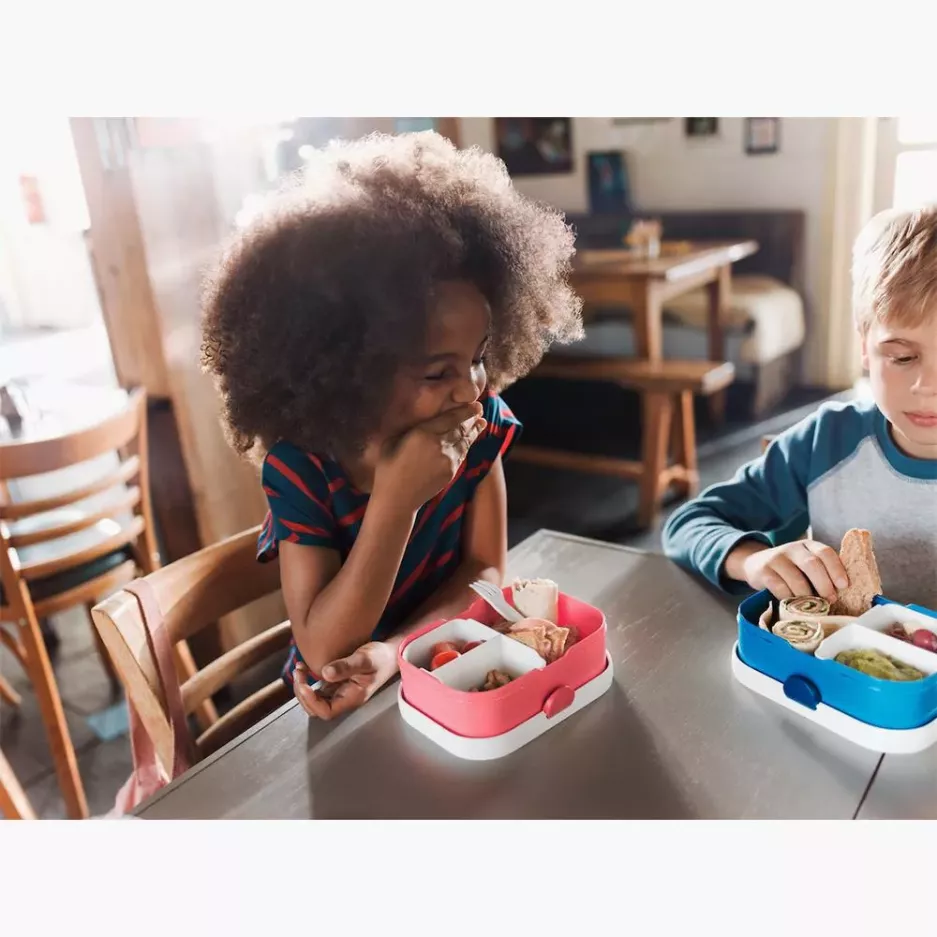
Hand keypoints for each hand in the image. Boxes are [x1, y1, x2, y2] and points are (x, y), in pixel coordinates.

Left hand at [292, 640, 398, 719]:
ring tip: (299, 669)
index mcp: (352, 698)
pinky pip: (318, 689)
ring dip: (303, 688)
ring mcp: (340, 692)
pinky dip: (308, 681)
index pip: (327, 711)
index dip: (312, 701)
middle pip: (316, 709)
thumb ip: (346, 666)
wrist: (390, 653)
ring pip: (314, 700)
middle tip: (298, 673)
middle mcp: (344, 698)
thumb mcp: (365, 659)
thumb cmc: (380, 657)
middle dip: (303, 694)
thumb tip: (325, 673)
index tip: (305, 684)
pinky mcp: (338, 684)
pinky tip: (305, 668)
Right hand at [373, 402, 485, 511]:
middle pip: (461, 427)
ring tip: (481, 422)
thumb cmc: (388, 468)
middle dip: (472, 418)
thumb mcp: (392, 441)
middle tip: (479, 409)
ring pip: (465, 441)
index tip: (474, 404)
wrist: (397, 498)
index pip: (450, 418)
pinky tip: (469, 440)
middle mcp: (439, 444)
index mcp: (423, 433)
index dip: (464, 410)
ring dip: (474, 430)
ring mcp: (448, 459)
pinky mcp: (451, 471)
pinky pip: (462, 454)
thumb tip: (423, 421)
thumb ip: (410, 429)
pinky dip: (467, 444)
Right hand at [731, 539, 848, 601]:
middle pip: (812, 564)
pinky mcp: (763, 571)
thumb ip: (822, 570)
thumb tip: (844, 592)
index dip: (836, 569)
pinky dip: (789, 599)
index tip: (844, 586)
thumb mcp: (805, 563)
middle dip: (824, 584)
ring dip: (807, 595)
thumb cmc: (790, 569)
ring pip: (796, 578)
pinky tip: (793, 604)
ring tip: (813, 606)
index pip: (825, 552)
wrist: (755, 563)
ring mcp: (776, 558)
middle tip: (830, 599)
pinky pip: (780, 588)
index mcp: (808, 545)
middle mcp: (792, 548)